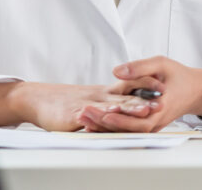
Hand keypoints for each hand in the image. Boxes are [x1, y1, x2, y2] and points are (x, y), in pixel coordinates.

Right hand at [6, 82, 160, 131]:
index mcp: (104, 92)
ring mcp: (86, 105)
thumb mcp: (92, 98)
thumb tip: (126, 102)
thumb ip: (108, 99)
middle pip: (125, 98)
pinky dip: (99, 114)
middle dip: (144, 101)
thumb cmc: (63, 102)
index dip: (145, 86)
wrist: (38, 99)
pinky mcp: (73, 114)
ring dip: (128, 108)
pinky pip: (89, 115)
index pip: (128, 87)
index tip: (163, 86)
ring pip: (110, 106)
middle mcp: (98, 97)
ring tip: (144, 109)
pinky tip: (110, 115)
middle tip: (161, 102)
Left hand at [77, 56, 201, 132]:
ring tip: (83, 118)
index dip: (121, 119)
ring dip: (104, 126)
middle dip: (105, 123)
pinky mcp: (145, 124)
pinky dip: (110, 126)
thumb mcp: (161, 63)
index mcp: (161, 108)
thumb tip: (117, 71)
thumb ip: (139, 67)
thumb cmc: (178, 75)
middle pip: (128, 129)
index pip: (139, 120)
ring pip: (125, 131)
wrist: (194, 90)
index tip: (103, 113)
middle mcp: (155, 121)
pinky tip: (92, 122)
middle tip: (85, 114)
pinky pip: (126, 128)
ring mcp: (150, 125)